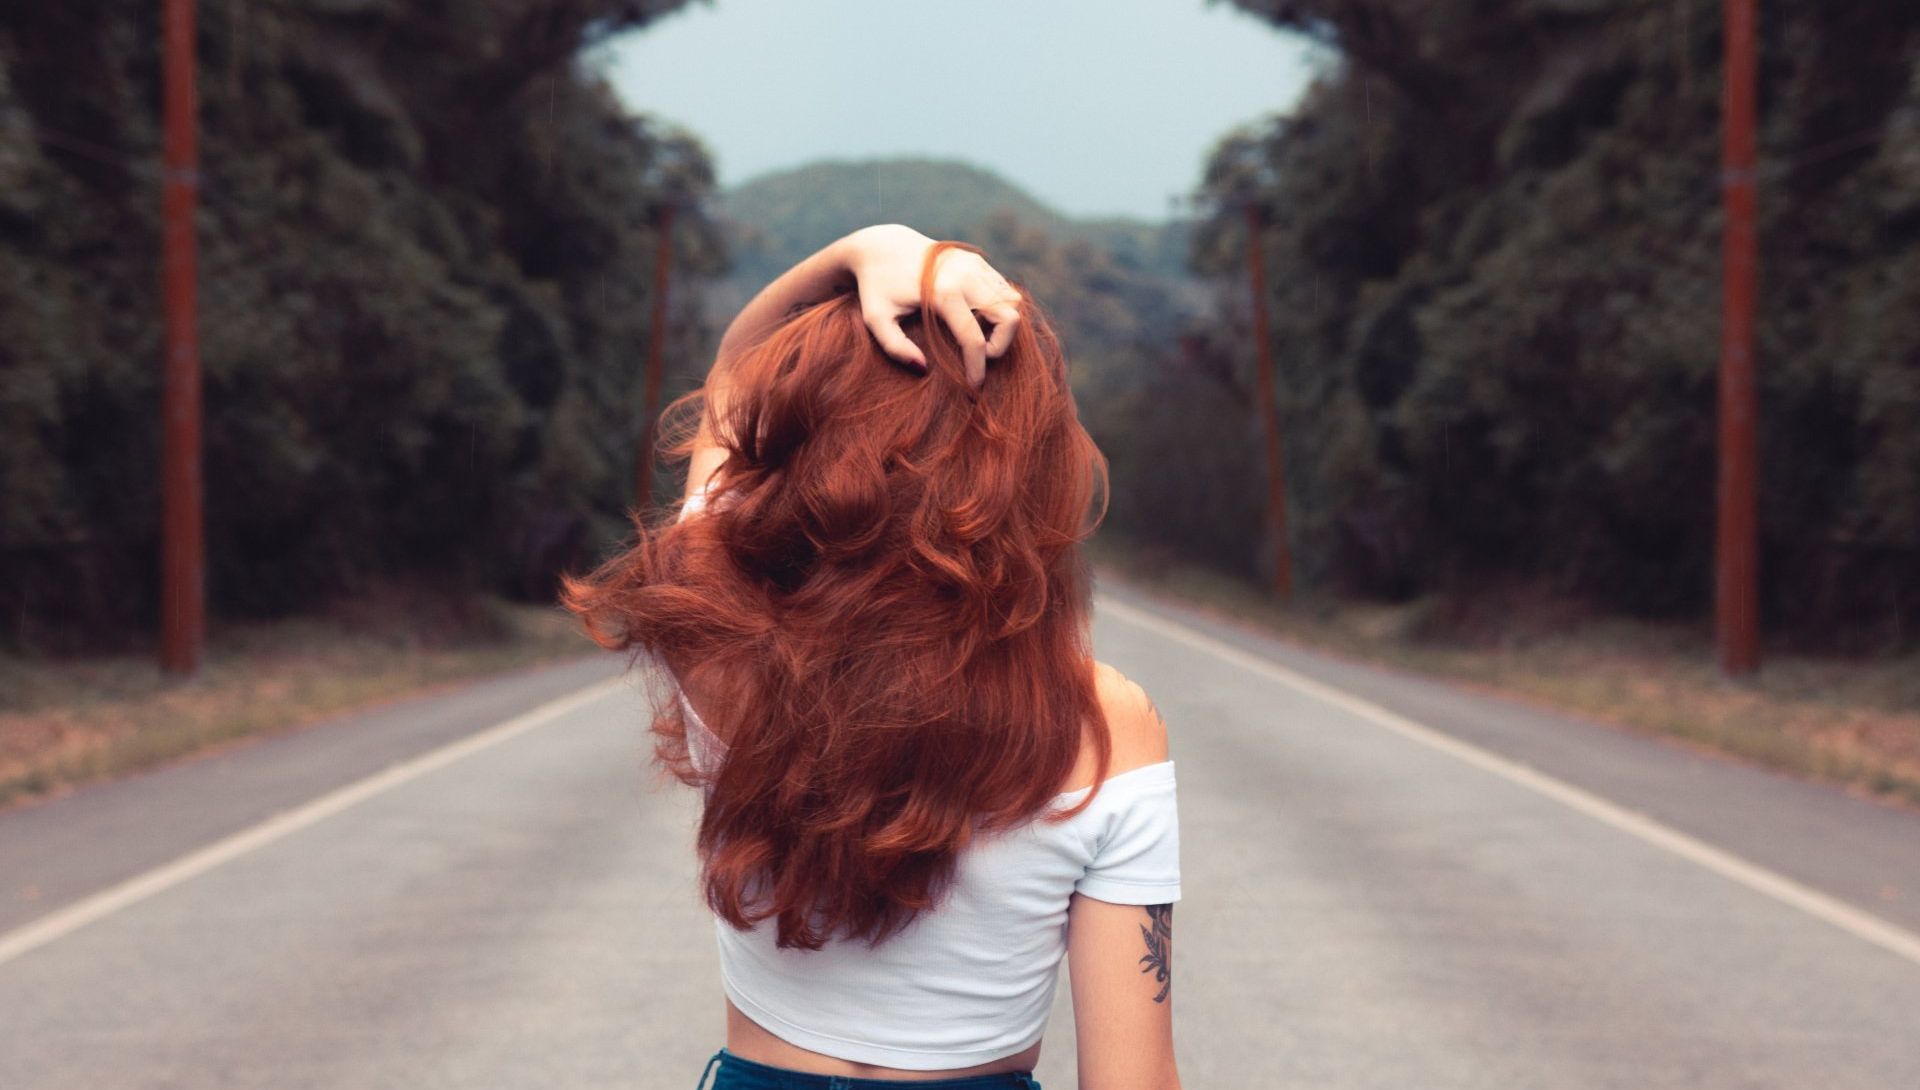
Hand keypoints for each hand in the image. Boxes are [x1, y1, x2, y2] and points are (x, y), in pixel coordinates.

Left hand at [841, 224, 1023, 386]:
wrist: (881, 245)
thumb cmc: (876, 288)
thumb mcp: (876, 319)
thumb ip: (895, 348)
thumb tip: (924, 369)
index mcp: (942, 292)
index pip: (973, 337)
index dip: (977, 366)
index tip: (974, 386)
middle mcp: (965, 275)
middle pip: (1008, 317)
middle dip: (1000, 345)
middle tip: (979, 355)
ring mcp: (974, 265)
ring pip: (1013, 302)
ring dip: (1003, 327)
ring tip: (978, 338)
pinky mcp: (978, 261)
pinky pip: (1004, 291)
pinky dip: (999, 310)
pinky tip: (977, 321)